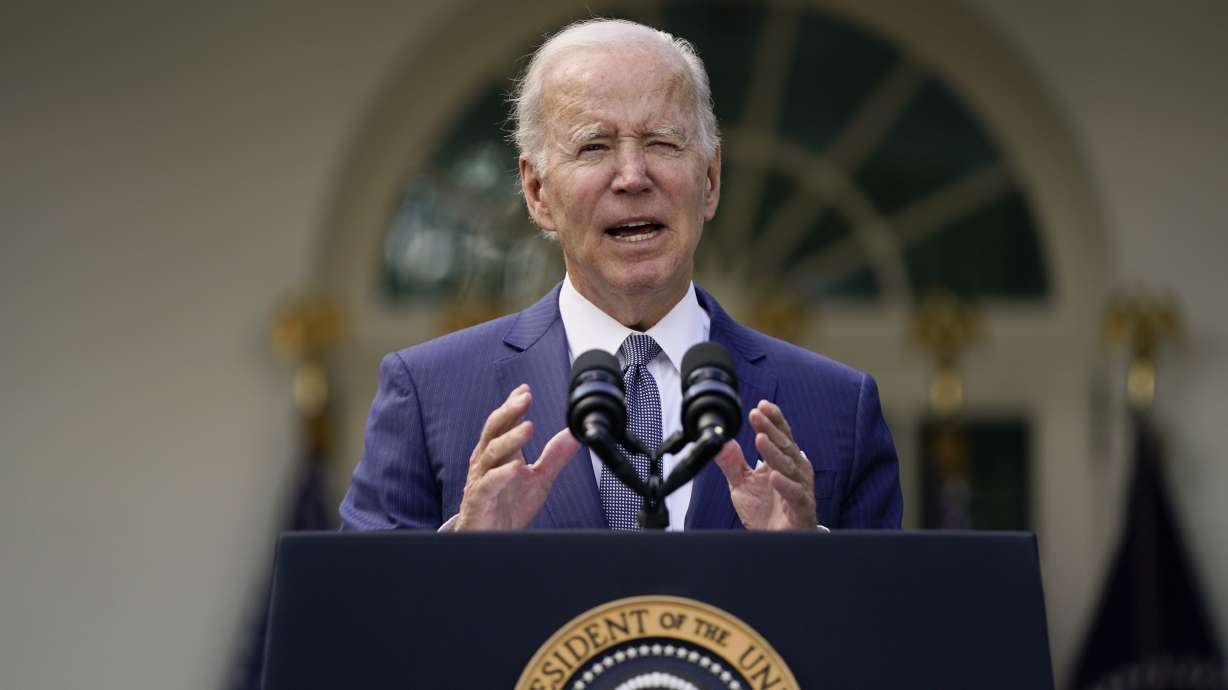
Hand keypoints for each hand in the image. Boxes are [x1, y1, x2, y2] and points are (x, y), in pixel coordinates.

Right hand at [455, 384, 580, 529]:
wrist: (492, 541)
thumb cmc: (509, 507)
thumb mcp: (539, 478)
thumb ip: (555, 456)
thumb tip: (574, 435)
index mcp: (500, 454)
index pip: (504, 423)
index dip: (513, 405)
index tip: (525, 390)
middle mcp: (487, 462)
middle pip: (493, 430)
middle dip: (509, 412)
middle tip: (525, 398)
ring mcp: (481, 480)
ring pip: (490, 453)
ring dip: (509, 439)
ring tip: (528, 427)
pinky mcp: (479, 500)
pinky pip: (488, 484)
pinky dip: (501, 474)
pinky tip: (516, 466)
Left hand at [713, 400, 817, 529]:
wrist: (774, 540)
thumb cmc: (765, 510)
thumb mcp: (742, 484)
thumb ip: (732, 463)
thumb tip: (721, 441)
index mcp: (783, 461)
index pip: (781, 435)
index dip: (773, 420)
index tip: (760, 405)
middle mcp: (795, 471)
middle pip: (785, 446)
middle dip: (770, 429)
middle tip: (756, 414)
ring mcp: (800, 489)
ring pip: (790, 467)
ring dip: (774, 452)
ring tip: (760, 439)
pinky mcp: (802, 509)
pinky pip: (796, 495)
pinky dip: (786, 485)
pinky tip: (774, 476)